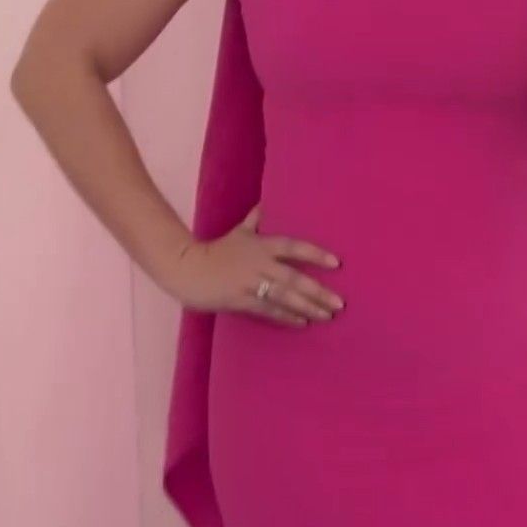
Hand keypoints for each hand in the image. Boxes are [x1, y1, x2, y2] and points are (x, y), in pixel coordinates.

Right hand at [169, 205, 344, 325]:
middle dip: (318, 292)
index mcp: (260, 245)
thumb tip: (264, 204)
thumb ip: (254, 220)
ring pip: (284, 297)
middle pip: (294, 278)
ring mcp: (249, 283)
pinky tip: (302, 323)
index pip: (293, 247)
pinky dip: (286, 317)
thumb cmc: (216, 251)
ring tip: (327, 316)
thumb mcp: (238, 232)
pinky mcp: (240, 300)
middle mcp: (259, 263)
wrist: (187, 268)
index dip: (315, 255)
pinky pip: (268, 310)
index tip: (337, 264)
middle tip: (339, 303)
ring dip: (307, 307)